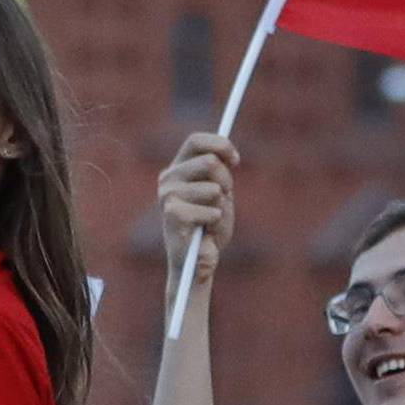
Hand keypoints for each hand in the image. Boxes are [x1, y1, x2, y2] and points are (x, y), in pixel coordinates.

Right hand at [158, 133, 237, 288]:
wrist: (196, 264)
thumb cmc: (209, 228)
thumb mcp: (219, 196)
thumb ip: (220, 175)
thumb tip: (228, 157)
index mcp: (177, 169)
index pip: (196, 141)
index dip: (220, 145)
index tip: (236, 160)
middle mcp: (168, 178)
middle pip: (210, 161)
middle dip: (227, 181)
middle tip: (224, 199)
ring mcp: (168, 195)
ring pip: (214, 188)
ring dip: (221, 206)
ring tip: (211, 221)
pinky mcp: (173, 213)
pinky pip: (213, 210)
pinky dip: (217, 223)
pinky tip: (205, 233)